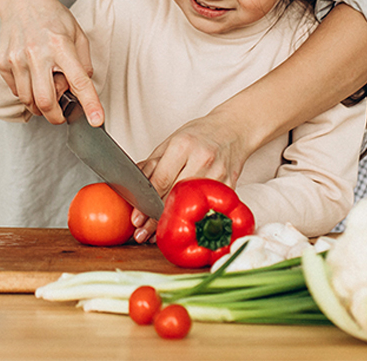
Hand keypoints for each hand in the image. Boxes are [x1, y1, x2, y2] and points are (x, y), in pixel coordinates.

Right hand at [0, 0, 103, 126]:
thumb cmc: (50, 14)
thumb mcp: (76, 32)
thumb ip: (83, 61)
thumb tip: (83, 86)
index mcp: (60, 45)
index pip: (78, 80)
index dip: (90, 104)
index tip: (96, 120)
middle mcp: (37, 53)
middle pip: (46, 102)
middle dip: (56, 116)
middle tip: (62, 114)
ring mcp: (17, 59)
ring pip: (28, 101)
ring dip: (40, 106)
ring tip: (46, 88)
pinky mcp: (3, 62)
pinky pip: (16, 91)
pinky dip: (26, 93)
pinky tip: (32, 78)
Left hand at [129, 113, 252, 242]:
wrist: (233, 130)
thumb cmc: (200, 135)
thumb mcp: (171, 141)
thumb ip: (152, 164)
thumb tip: (133, 185)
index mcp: (183, 145)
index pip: (161, 180)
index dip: (146, 203)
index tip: (136, 219)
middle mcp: (202, 160)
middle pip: (175, 196)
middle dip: (156, 218)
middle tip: (141, 233)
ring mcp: (219, 175)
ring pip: (192, 206)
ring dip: (174, 222)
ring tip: (157, 236)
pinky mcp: (230, 187)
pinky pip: (209, 208)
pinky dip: (194, 219)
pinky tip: (181, 227)